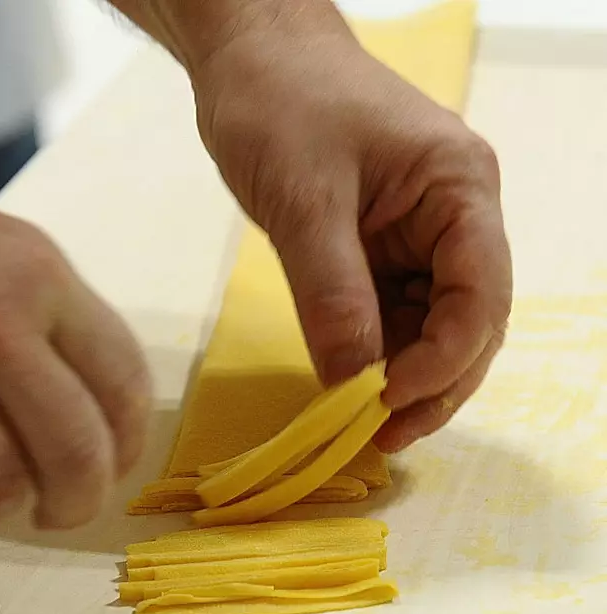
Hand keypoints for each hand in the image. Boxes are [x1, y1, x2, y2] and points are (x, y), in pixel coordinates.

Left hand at [189, 23, 511, 451]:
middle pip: (466, 321)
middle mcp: (452, 218)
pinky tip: (344, 384)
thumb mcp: (305, 200)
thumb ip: (332, 292)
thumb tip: (351, 382)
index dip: (446, 359)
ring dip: (399, 376)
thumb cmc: (281, 102)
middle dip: (430, 382)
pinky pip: (386, 312)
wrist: (248, 58)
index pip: (482, 293)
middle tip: (381, 437)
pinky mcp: (375, 248)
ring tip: (359, 426)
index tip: (388, 401)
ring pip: (426, 325)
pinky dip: (369, 352)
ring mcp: (415, 235)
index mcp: (459, 189)